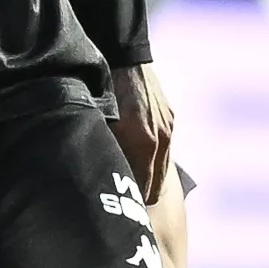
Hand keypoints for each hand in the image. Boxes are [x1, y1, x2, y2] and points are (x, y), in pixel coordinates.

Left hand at [113, 60, 174, 202]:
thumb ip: (105, 153)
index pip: (141, 189)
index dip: (130, 203)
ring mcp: (167, 129)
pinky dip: (154, 162)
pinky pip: (164, 151)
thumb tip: (100, 178)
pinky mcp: (170, 119)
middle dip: (140, 198)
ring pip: (162, 171)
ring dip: (149, 181)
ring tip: (134, 190)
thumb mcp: (98, 125)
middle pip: (155, 187)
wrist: (123, 56)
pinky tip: (141, 164)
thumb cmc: (102, 91)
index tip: (118, 211)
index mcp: (141, 143)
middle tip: (124, 207)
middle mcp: (159, 139)